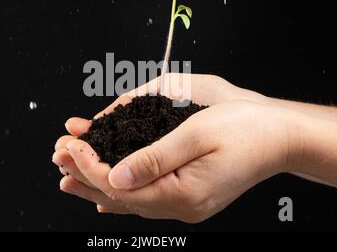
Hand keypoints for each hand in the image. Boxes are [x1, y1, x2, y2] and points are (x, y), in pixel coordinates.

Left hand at [52, 74, 264, 188]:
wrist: (279, 139)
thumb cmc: (244, 129)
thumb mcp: (197, 135)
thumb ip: (153, 158)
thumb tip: (113, 176)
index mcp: (183, 193)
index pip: (120, 185)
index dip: (88, 165)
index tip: (67, 145)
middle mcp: (182, 207)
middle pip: (120, 196)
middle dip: (85, 175)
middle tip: (56, 158)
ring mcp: (186, 206)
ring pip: (130, 200)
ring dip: (98, 184)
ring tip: (68, 175)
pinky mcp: (189, 197)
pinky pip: (146, 199)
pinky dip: (121, 192)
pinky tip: (106, 192)